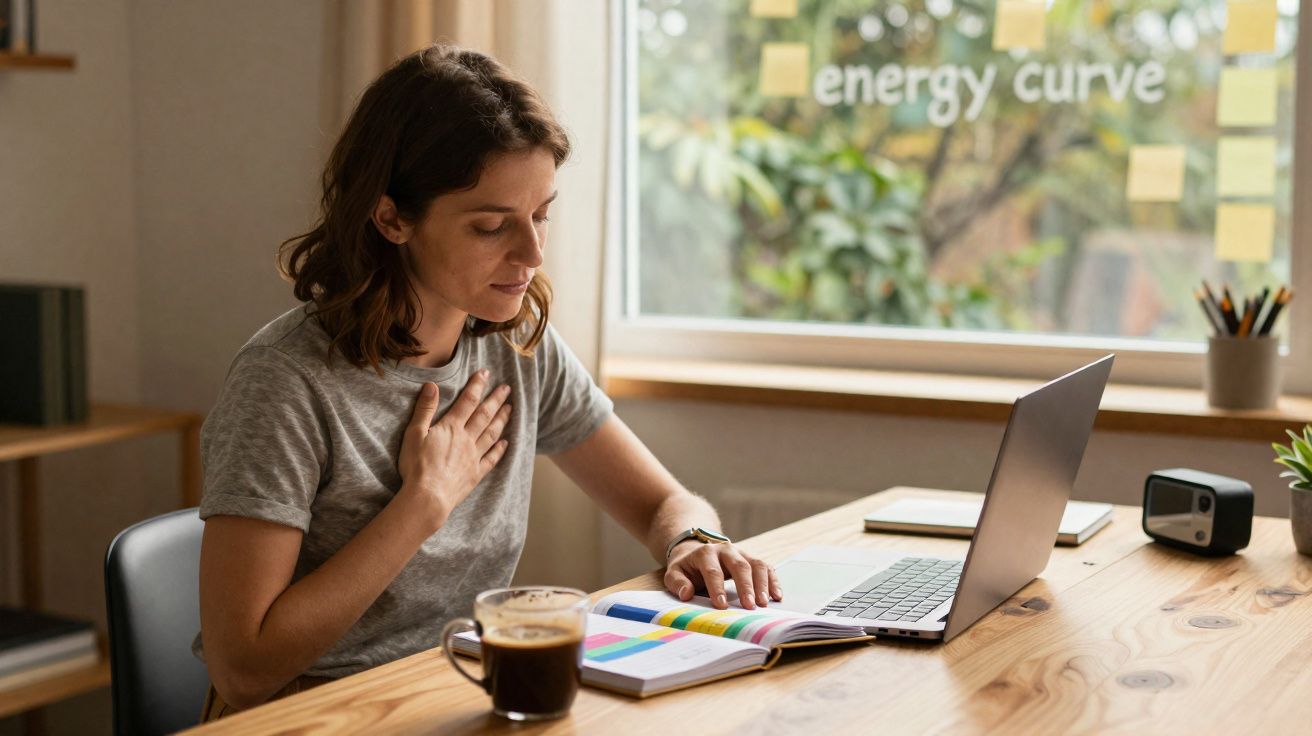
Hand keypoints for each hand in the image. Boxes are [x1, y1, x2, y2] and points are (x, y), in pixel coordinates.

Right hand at [397, 370, 511, 525]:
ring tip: (510, 408)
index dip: (477, 386)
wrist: (428, 497)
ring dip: (502, 419)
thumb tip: (432, 386)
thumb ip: (425, 409)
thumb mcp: (414, 434)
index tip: (486, 373)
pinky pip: (491, 458)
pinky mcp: (475, 473)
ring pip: (492, 433)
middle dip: (496, 399)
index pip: (467, 401)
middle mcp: (466, 439)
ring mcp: (473, 457)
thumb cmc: (417, 466)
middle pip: (484, 415)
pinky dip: (500, 449)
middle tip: (507, 388)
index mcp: (451, 428)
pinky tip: (506, 442)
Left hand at [663, 542, 781, 610]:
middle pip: (739, 565)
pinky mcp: (751, 559)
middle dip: (745, 586)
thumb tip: (686, 594)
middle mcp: (726, 550)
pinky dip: (773, 581)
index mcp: (705, 553)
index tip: (721, 605)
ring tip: (764, 603)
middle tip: (749, 606)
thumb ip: (677, 583)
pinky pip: (766, 567)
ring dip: (762, 584)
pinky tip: (777, 596)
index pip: (713, 571)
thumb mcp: (674, 573)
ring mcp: (741, 553)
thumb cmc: (687, 568)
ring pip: (756, 564)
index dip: (717, 588)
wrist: (696, 551)